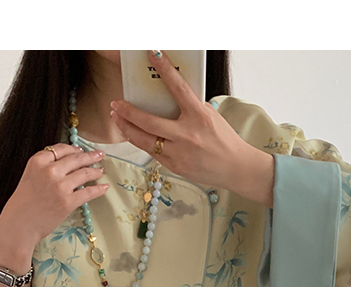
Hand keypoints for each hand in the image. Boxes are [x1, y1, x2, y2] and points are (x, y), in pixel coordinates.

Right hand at [0, 143, 110, 247]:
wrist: (19, 225)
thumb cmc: (22, 204)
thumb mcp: (29, 177)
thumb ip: (45, 168)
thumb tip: (67, 165)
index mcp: (38, 161)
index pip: (60, 149)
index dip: (73, 149)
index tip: (81, 150)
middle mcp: (49, 170)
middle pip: (75, 159)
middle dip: (90, 156)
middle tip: (99, 155)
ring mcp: (60, 186)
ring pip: (84, 174)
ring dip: (95, 171)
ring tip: (101, 171)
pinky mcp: (68, 201)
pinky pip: (88, 192)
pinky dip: (98, 189)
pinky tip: (104, 187)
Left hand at [110, 51, 274, 206]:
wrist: (234, 167)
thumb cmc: (223, 138)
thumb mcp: (210, 116)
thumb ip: (190, 106)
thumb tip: (169, 96)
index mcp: (199, 117)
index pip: (178, 89)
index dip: (165, 70)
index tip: (153, 54)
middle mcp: (187, 135)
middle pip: (149, 122)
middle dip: (128, 112)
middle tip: (116, 103)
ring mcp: (179, 153)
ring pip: (144, 141)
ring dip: (127, 129)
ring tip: (117, 118)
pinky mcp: (175, 167)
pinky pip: (152, 153)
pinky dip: (141, 142)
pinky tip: (132, 134)